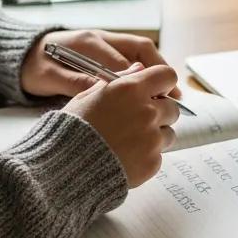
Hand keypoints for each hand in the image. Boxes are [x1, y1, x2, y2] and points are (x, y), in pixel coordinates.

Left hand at [20, 29, 181, 98]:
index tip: (155, 99)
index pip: (122, 60)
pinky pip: (133, 56)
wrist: (18, 54)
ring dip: (157, 70)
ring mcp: (104, 40)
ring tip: (171, 93)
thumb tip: (104, 93)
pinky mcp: (104, 48)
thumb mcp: (49, 78)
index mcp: (87, 43)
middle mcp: (100, 37)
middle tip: (173, 95)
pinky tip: (154, 89)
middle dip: (159, 71)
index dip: (141, 80)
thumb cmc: (32, 67)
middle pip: (140, 49)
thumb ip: (76, 83)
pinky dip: (147, 72)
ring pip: (140, 51)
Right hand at [63, 65, 180, 186]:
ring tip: (129, 142)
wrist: (64, 168)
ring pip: (169, 133)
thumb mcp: (88, 96)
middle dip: (160, 113)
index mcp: (131, 89)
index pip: (167, 76)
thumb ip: (119, 80)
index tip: (156, 91)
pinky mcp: (152, 162)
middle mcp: (146, 111)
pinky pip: (159, 156)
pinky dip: (146, 157)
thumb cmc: (72, 129)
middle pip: (172, 107)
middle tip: (137, 122)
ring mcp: (151, 138)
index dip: (163, 83)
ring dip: (156, 136)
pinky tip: (125, 157)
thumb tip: (139, 69)